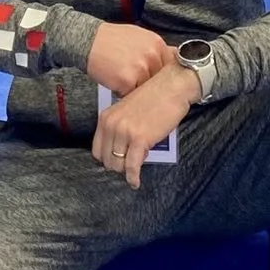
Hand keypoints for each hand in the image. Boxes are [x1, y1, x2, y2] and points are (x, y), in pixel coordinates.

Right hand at [87, 22, 172, 94]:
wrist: (88, 40)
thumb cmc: (110, 38)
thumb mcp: (138, 35)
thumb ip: (155, 48)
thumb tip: (173, 56)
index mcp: (156, 44)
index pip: (170, 66)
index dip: (162, 74)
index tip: (157, 79)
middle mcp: (152, 56)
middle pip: (159, 79)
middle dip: (149, 82)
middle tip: (136, 80)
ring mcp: (141, 69)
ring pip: (147, 89)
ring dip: (137, 89)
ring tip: (124, 79)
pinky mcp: (128, 81)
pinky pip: (132, 95)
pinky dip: (123, 92)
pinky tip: (116, 81)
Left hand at [92, 61, 200, 188]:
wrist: (173, 87)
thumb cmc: (155, 97)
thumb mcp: (128, 110)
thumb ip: (120, 127)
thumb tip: (121, 149)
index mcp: (106, 117)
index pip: (97, 150)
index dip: (108, 158)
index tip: (119, 161)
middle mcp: (111, 125)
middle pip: (106, 160)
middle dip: (118, 165)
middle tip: (131, 164)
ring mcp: (124, 132)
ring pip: (117, 165)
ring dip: (126, 171)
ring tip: (137, 168)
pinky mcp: (139, 139)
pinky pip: (131, 166)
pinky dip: (133, 177)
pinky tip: (136, 182)